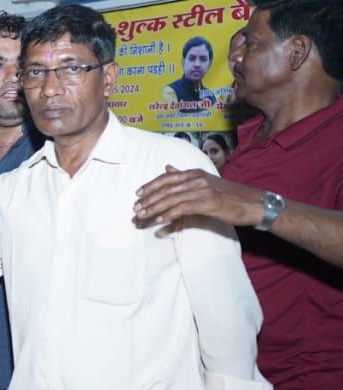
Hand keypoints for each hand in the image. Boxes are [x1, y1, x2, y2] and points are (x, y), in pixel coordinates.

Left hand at [134, 166, 264, 234]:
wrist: (254, 203)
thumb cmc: (229, 195)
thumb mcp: (206, 181)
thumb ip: (185, 176)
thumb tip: (167, 168)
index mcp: (195, 173)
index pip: (167, 177)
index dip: (150, 185)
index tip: (138, 194)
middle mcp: (197, 179)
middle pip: (166, 188)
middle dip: (148, 199)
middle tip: (135, 208)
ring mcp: (203, 190)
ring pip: (172, 199)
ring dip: (155, 208)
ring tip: (142, 216)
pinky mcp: (209, 203)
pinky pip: (184, 208)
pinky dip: (169, 214)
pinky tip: (160, 221)